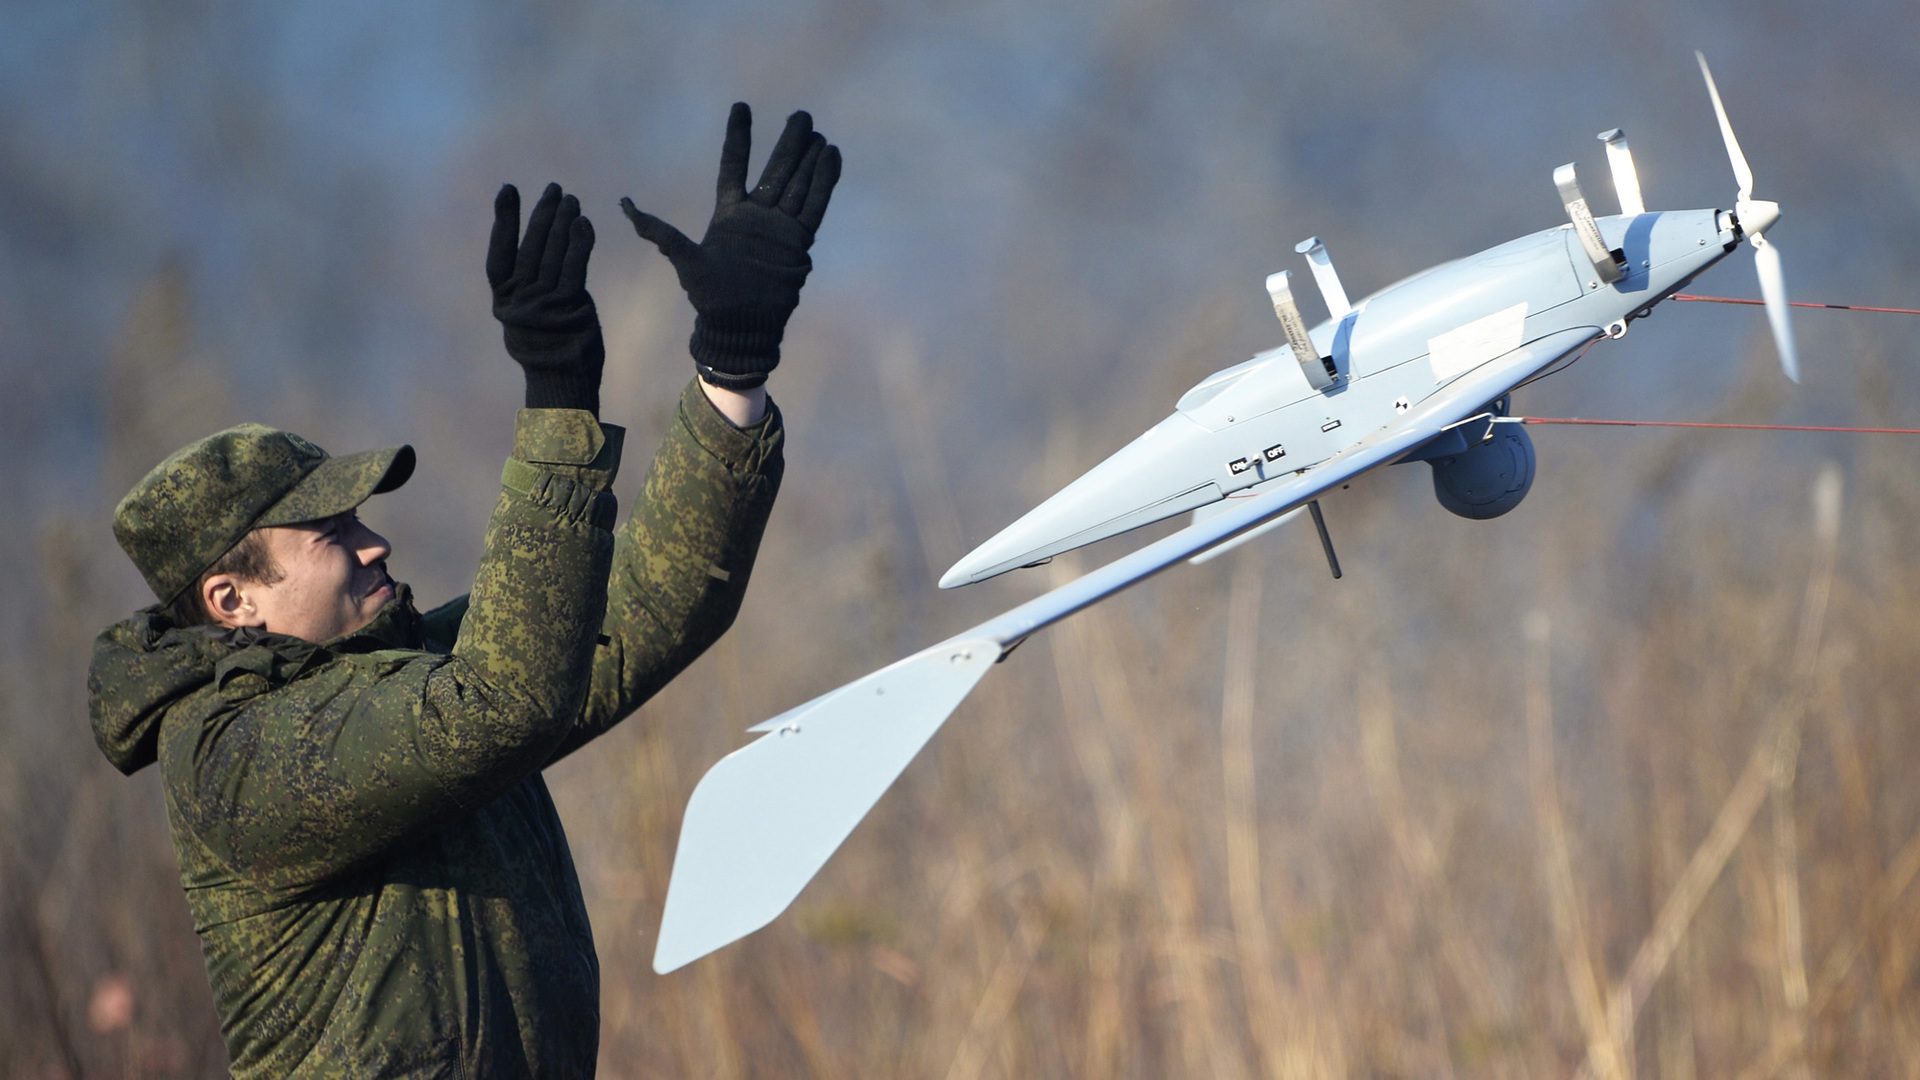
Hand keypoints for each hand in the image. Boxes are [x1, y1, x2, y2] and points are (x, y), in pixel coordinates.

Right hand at [487, 182, 605, 413]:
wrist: (563, 383)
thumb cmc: (546, 348)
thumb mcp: (525, 318)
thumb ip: (525, 288)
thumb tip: (532, 252)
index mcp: (503, 301)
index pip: (499, 253)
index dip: (503, 221)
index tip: (508, 189)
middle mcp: (520, 301)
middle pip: (530, 248)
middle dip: (542, 214)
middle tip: (554, 189)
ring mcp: (544, 304)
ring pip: (553, 254)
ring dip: (563, 222)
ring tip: (571, 199)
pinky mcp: (570, 307)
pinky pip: (575, 267)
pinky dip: (580, 242)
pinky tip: (583, 222)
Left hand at [621, 103, 840, 389]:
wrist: (741, 326)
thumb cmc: (710, 296)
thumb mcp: (683, 259)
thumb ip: (659, 231)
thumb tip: (625, 205)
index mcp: (728, 214)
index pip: (734, 166)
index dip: (738, 137)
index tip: (741, 107)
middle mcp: (757, 216)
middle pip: (775, 170)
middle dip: (788, 143)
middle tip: (801, 116)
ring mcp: (780, 227)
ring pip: (797, 184)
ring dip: (808, 158)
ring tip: (817, 133)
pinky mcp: (799, 241)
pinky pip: (815, 206)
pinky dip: (825, 182)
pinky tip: (832, 157)